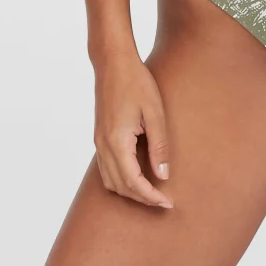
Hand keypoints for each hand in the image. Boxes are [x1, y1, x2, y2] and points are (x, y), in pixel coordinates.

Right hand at [93, 53, 173, 208]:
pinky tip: (137, 176)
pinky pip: (106, 169)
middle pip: (120, 186)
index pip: (133, 182)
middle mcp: (103, 146)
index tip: (167, 203)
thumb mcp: (155, 113)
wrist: (113, 62)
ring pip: (110, 181)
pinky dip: (121, 180)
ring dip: (130, 191)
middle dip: (141, 198)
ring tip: (152, 192)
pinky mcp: (99, 137)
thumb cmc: (136, 82)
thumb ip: (159, 146)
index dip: (150, 196)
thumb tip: (163, 175)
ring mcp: (98, 142)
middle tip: (163, 201)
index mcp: (117, 141)